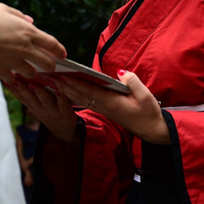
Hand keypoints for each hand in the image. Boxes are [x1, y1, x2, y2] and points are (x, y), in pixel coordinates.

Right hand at [0, 3, 65, 83]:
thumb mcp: (2, 8)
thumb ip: (18, 15)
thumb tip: (30, 21)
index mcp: (28, 31)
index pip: (51, 43)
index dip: (59, 50)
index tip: (63, 54)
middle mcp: (25, 48)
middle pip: (46, 62)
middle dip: (49, 65)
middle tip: (48, 65)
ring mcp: (14, 61)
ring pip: (31, 73)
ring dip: (31, 72)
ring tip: (27, 70)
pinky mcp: (2, 71)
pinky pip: (13, 79)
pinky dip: (13, 77)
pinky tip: (9, 74)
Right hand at [8, 77, 78, 142]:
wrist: (63, 131)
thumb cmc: (48, 113)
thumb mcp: (35, 107)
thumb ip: (27, 96)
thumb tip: (14, 82)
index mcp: (33, 107)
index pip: (21, 98)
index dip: (13, 90)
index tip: (6, 80)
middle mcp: (41, 109)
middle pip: (30, 99)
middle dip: (22, 89)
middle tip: (15, 80)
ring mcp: (53, 111)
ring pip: (45, 100)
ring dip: (39, 92)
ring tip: (33, 84)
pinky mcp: (65, 111)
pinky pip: (62, 104)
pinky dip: (61, 98)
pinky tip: (59, 91)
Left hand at [55, 70, 169, 144]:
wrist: (152, 130)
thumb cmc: (149, 113)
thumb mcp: (145, 96)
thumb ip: (133, 82)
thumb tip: (121, 72)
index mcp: (113, 103)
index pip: (90, 91)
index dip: (76, 83)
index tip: (63, 76)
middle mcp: (105, 107)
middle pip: (81, 95)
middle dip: (65, 86)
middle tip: (51, 77)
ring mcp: (104, 110)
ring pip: (82, 99)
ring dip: (68, 90)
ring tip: (54, 81)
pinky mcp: (105, 110)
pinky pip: (87, 102)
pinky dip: (75, 95)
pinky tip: (68, 91)